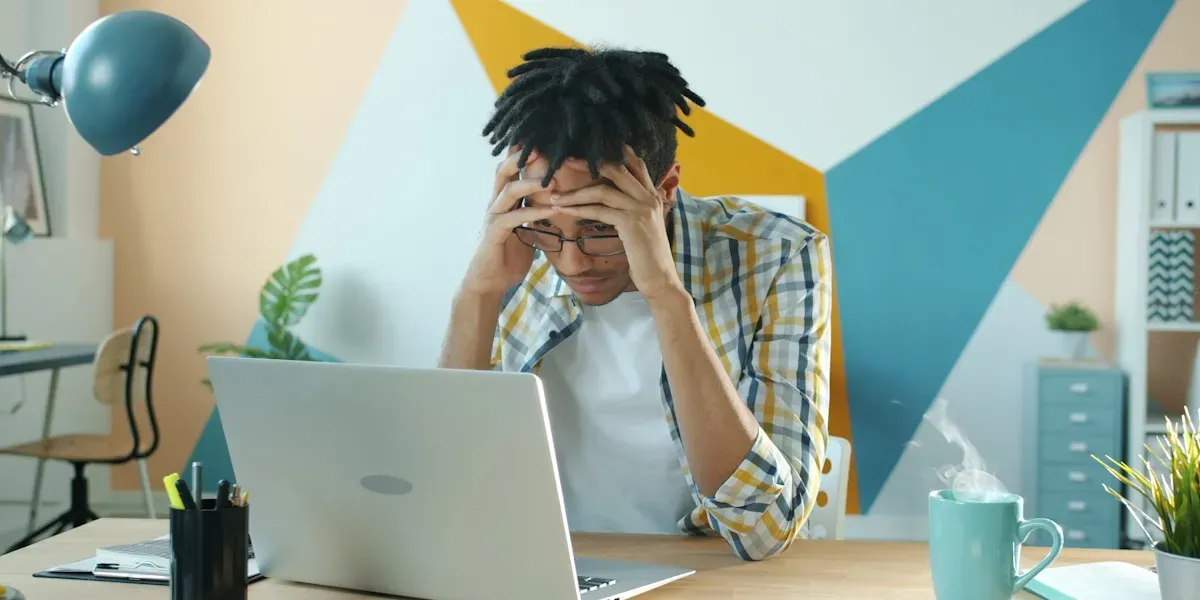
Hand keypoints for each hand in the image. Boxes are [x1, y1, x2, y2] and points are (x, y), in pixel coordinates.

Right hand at [460, 146, 556, 296]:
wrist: (488, 282)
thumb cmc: (507, 256)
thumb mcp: (524, 230)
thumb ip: (532, 214)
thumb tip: (553, 204)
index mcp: (502, 202)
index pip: (510, 170)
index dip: (522, 154)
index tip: (541, 139)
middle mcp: (495, 204)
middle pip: (504, 171)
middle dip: (522, 157)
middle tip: (544, 146)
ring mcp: (493, 218)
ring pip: (508, 190)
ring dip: (531, 182)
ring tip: (553, 179)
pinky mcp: (494, 234)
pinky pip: (514, 218)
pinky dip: (535, 213)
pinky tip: (553, 211)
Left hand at [551, 146, 683, 299]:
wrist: (660, 278)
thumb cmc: (648, 256)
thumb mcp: (643, 226)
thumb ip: (632, 209)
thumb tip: (611, 201)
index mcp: (653, 195)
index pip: (635, 164)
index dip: (615, 152)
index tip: (590, 149)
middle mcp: (649, 197)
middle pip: (616, 168)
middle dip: (588, 163)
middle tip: (565, 160)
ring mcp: (641, 209)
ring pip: (602, 190)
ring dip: (575, 193)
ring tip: (555, 196)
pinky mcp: (631, 223)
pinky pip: (599, 210)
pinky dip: (579, 209)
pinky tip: (564, 211)